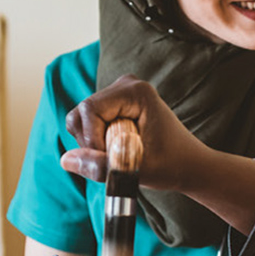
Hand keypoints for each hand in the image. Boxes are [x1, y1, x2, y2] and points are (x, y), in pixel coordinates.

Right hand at [60, 74, 209, 192]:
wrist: (188, 164)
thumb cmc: (170, 165)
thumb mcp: (134, 170)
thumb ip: (100, 166)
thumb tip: (65, 159)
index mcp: (136, 91)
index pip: (89, 110)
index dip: (92, 139)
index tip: (112, 159)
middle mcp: (126, 85)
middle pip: (81, 114)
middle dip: (90, 143)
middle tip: (116, 160)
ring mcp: (119, 94)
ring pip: (80, 121)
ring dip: (92, 145)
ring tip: (120, 155)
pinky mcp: (114, 106)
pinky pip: (87, 125)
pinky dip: (95, 143)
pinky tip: (118, 149)